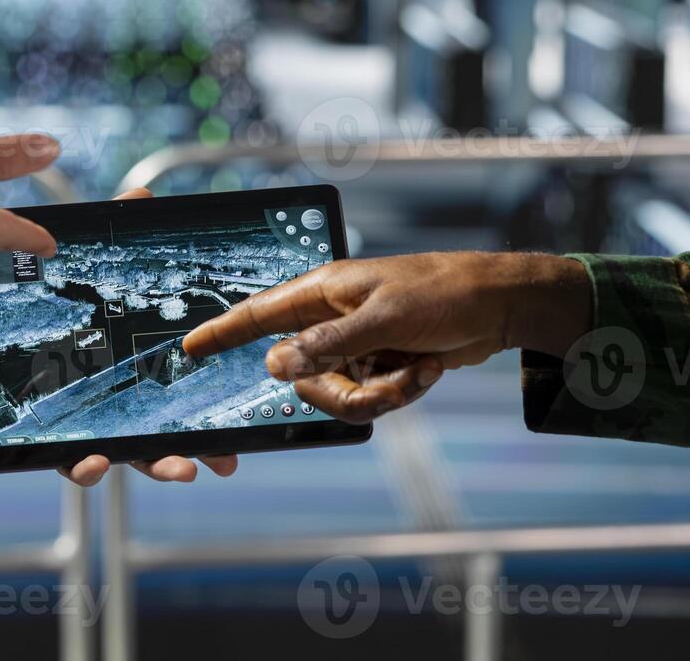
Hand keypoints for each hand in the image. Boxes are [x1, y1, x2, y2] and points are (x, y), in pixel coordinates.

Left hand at [58, 186, 239, 487]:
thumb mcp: (86, 267)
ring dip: (152, 466)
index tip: (234, 443)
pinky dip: (83, 466)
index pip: (178, 404)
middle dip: (195, 454)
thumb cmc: (51, 300)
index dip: (209, 428)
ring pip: (123, 456)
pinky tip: (93, 461)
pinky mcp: (45, 440)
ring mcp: (82, 427)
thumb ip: (116, 237)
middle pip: (161, 440)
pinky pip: (64, 460)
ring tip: (173, 467)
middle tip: (218, 461)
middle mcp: (113, 408)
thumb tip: (143, 194)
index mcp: (134, 374)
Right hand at [181, 252, 591, 423]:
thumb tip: (275, 365)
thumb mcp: (385, 318)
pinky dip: (398, 393)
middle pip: (302, 376)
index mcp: (323, 291)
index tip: (189, 348)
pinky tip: (426, 372)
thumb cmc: (444, 293)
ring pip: (336, 393)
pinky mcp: (379, 364)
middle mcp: (332, 318)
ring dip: (380, 394)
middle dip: (345, 390)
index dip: (222, 331)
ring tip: (418, 373)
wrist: (500, 307)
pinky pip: (367, 398)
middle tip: (386, 380)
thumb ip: (327, 343)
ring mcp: (356, 344)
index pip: (258, 314)